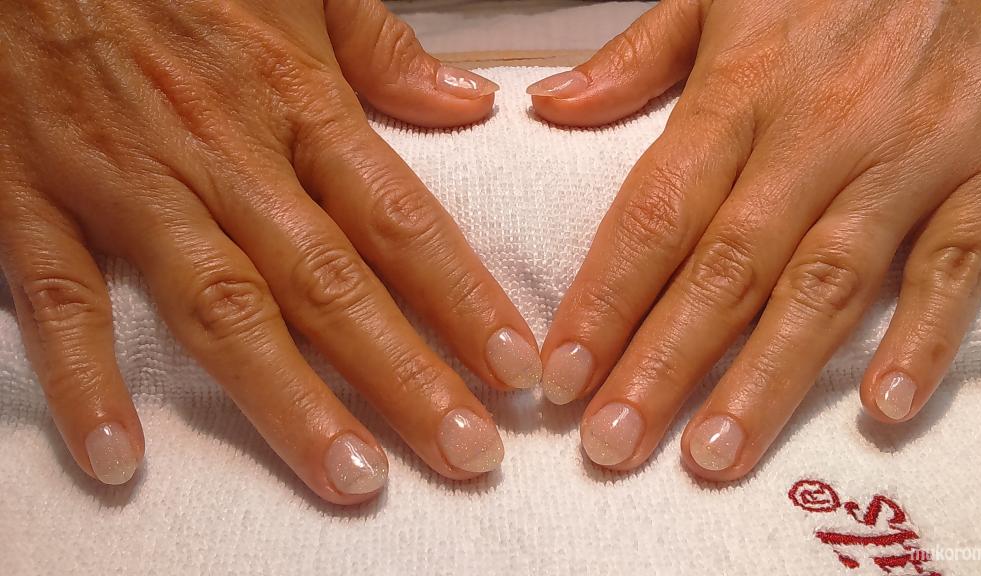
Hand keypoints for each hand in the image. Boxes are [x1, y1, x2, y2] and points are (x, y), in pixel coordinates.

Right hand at [0, 0, 539, 502]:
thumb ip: (385, 49)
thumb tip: (469, 103)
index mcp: (293, 99)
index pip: (400, 218)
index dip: (464, 299)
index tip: (513, 369)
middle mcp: (223, 152)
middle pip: (328, 285)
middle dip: (403, 377)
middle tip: (464, 453)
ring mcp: (128, 180)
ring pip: (220, 308)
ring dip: (289, 401)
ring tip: (351, 477)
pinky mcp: (33, 197)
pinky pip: (61, 300)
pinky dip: (84, 380)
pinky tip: (121, 457)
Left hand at [530, 0, 980, 478]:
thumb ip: (637, 55)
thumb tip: (549, 105)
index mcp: (743, 87)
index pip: (655, 211)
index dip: (604, 299)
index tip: (561, 375)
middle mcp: (818, 132)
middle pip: (727, 267)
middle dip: (663, 364)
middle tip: (612, 445)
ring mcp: (909, 156)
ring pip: (826, 283)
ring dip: (769, 377)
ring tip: (714, 454)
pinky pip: (957, 263)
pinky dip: (924, 335)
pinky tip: (881, 406)